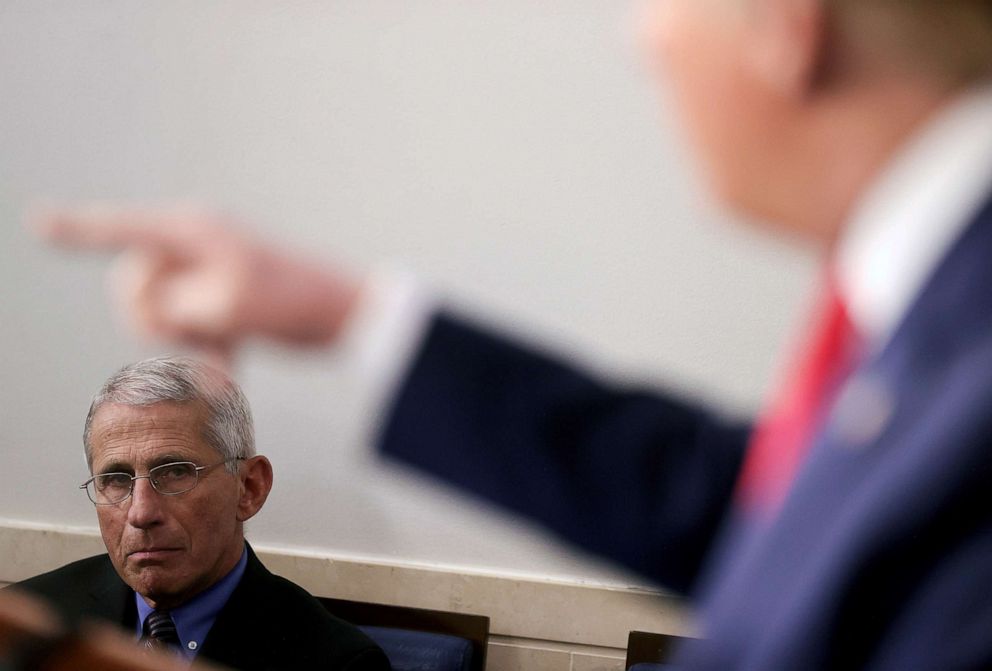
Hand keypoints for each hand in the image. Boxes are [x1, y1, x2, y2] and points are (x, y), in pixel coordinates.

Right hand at [32, 205, 361, 362]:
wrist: (344, 314)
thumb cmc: (290, 301)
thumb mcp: (220, 306)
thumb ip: (169, 304)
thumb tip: (152, 304)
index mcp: (192, 231)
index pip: (122, 229)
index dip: (77, 230)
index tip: (36, 221)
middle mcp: (196, 245)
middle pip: (134, 283)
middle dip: (153, 317)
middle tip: (195, 332)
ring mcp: (209, 273)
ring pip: (161, 312)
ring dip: (183, 339)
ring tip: (225, 348)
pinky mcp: (225, 300)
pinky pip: (194, 328)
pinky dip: (208, 352)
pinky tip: (229, 376)